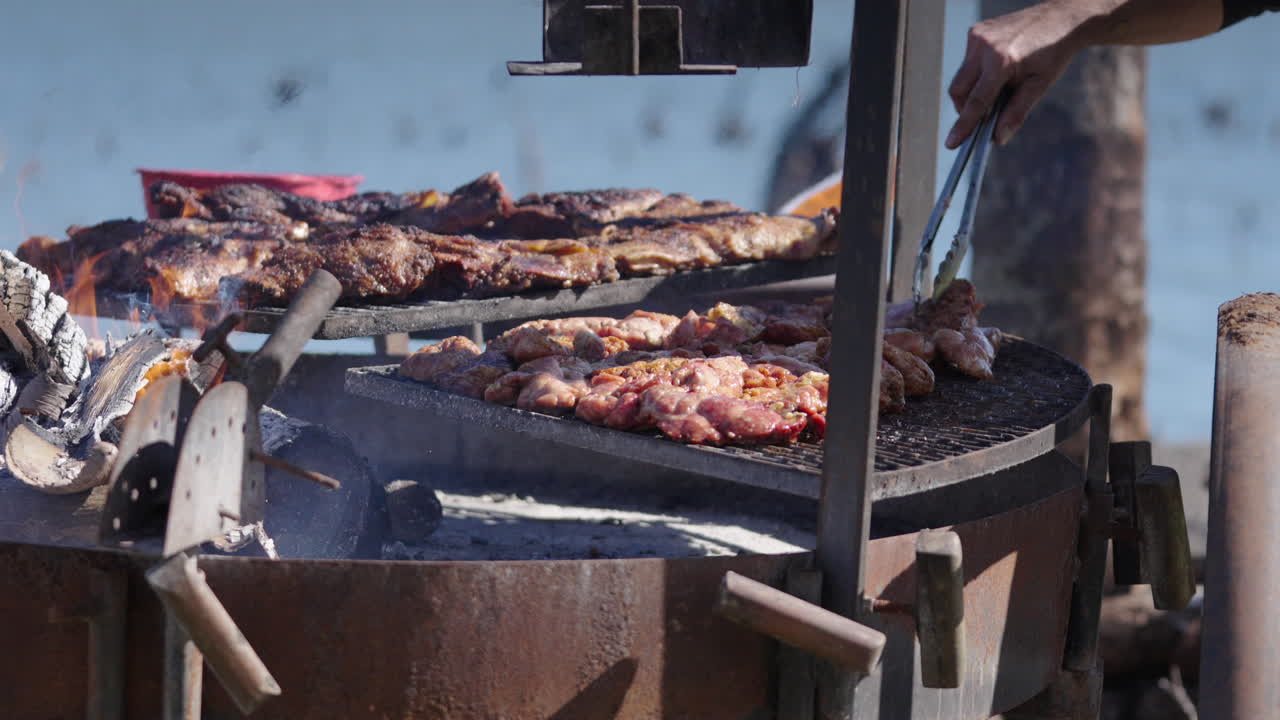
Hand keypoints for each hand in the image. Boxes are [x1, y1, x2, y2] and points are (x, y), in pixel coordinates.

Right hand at [945, 1, 1089, 148]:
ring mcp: (977, 36)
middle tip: (982, 116)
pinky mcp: (976, 31)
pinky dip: (977, 73)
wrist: (1061, 17)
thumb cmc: (1054, 51)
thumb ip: (1017, 112)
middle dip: (966, 108)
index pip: (976, 101)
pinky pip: (967, 62)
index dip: (963, 125)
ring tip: (998, 87)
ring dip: (973, 90)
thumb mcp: (1040, 85)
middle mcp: (983, 46)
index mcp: (1001, 60)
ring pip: (961, 76)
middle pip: (958, 90)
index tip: (952, 143)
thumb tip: (998, 138)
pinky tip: (998, 69)